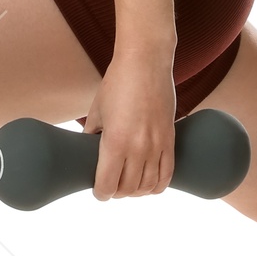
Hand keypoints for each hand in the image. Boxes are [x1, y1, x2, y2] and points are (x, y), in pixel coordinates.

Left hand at [81, 53, 176, 199]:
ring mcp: (157, 145)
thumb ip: (91, 135)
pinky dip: (157, 185)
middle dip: (117, 193)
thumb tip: (86, 152)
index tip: (99, 191)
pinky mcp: (170, 139)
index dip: (101, 193)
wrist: (146, 62)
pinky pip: (167, 174)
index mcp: (115, 142)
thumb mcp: (97, 111)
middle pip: (128, 190)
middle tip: (112, 187)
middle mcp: (138, 148)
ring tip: (129, 185)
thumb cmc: (118, 82)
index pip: (107, 185)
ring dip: (137, 191)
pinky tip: (149, 185)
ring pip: (148, 186)